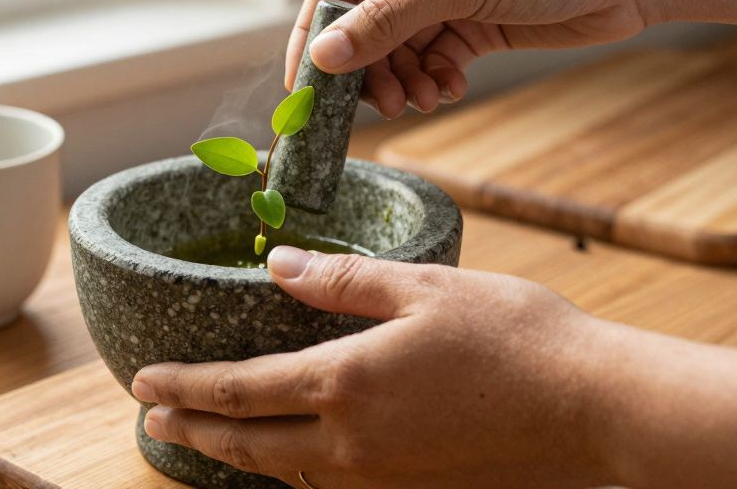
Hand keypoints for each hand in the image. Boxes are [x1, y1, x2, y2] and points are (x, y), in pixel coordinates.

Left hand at [131, 247, 612, 487]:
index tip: (142, 383)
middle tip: (152, 418)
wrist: (594, 409)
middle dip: (192, 429)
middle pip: (246, 442)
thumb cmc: (517, 337)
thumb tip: (281, 268)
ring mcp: (382, 476)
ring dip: (236, 454)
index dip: (185, 387)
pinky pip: (329, 484)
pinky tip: (291, 456)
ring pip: (285, 471)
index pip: (239, 390)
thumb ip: (345, 281)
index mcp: (347, 383)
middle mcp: (352, 442)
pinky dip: (291, 469)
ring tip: (206, 437)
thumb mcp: (425, 287)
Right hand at [286, 0, 649, 116]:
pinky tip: (447, 91)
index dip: (316, 34)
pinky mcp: (476, 24)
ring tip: (422, 99)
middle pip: (364, 24)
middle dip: (368, 68)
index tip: (305, 84)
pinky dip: (434, 80)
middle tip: (378, 104)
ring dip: (404, 79)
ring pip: (399, 49)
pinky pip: (434, 60)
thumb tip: (323, 57)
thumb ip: (387, 22)